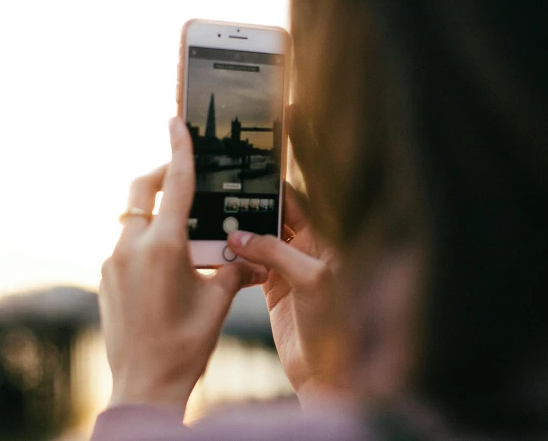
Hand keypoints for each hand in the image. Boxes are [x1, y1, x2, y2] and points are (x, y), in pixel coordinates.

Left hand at [99, 118, 266, 413]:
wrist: (144, 384)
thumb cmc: (186, 344)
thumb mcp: (218, 301)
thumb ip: (232, 268)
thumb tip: (245, 254)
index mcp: (163, 247)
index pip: (176, 184)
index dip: (179, 148)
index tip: (176, 121)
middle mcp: (131, 248)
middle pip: (140, 190)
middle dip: (160, 174)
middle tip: (181, 175)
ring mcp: (113, 263)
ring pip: (132, 219)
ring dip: (155, 213)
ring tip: (183, 233)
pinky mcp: (106, 279)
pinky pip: (125, 244)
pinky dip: (145, 240)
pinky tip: (166, 265)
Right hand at [226, 184, 344, 406]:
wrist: (325, 371)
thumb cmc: (333, 325)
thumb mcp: (311, 279)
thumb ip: (276, 252)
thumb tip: (240, 235)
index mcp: (324, 240)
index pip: (297, 203)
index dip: (274, 188)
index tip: (247, 176)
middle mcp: (307, 250)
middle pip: (275, 217)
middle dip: (251, 207)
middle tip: (222, 195)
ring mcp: (289, 269)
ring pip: (260, 240)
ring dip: (241, 232)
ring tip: (214, 219)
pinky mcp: (273, 289)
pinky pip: (251, 264)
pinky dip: (236, 257)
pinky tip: (219, 250)